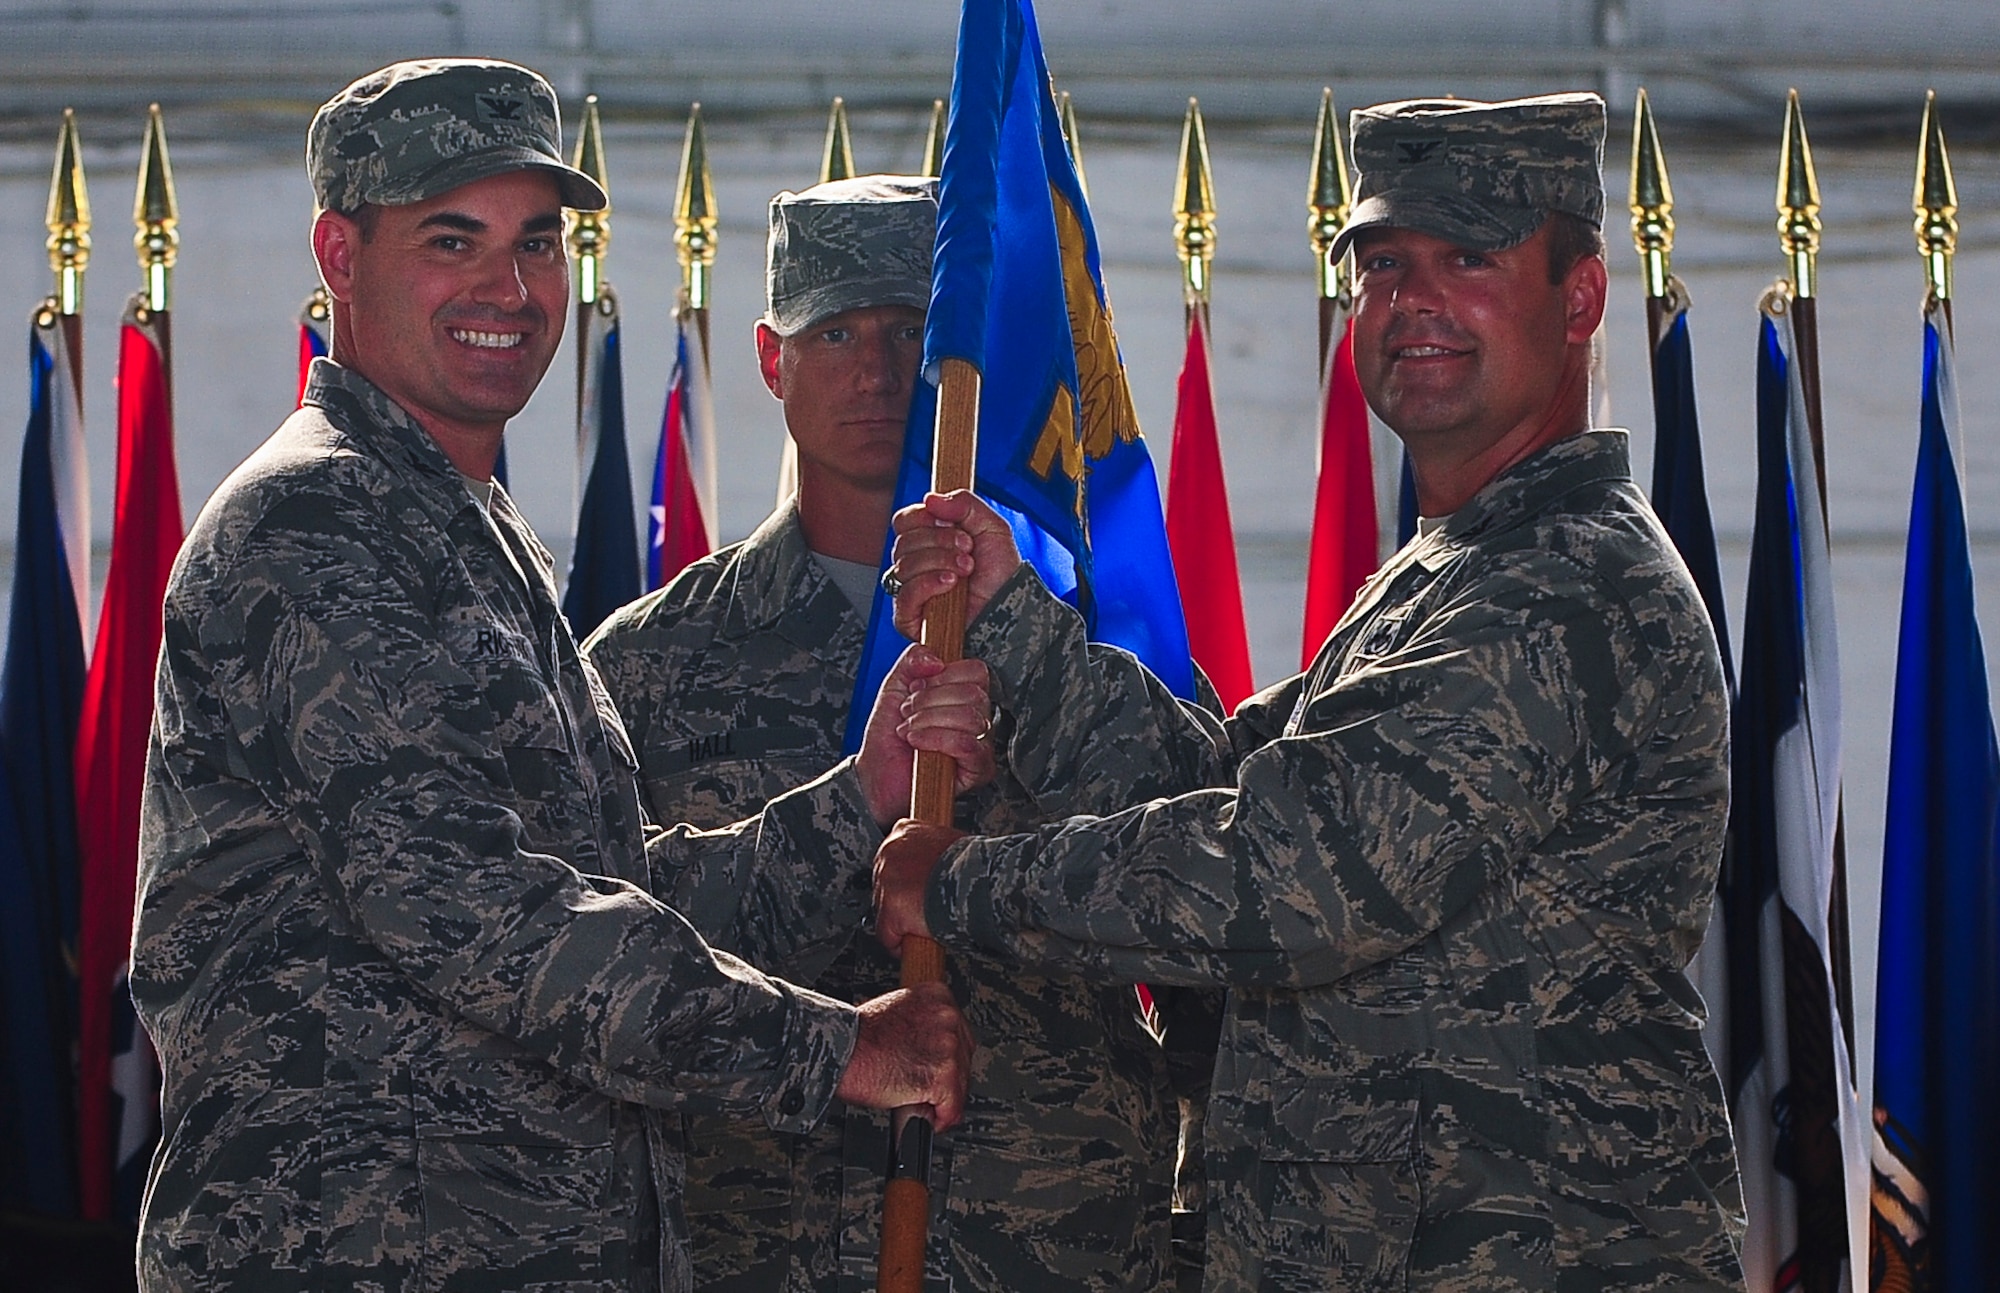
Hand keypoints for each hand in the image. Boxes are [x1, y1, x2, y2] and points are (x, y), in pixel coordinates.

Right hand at [833, 981, 974, 1130]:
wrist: (840, 1049)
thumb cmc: (857, 1035)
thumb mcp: (897, 1012)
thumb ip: (921, 1025)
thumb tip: (930, 1048)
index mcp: (938, 996)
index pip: (958, 1033)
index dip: (946, 1057)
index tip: (935, 1068)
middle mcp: (948, 1017)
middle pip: (963, 1058)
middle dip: (947, 1078)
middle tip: (926, 1090)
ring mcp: (948, 1046)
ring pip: (960, 1084)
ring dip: (942, 1099)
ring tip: (919, 1102)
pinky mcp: (943, 1076)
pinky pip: (952, 1108)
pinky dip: (941, 1118)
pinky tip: (927, 1118)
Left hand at [856, 647, 996, 825]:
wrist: (874, 777)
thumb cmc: (887, 738)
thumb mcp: (894, 687)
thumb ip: (912, 661)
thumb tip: (935, 658)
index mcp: (962, 695)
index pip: (977, 671)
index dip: (943, 676)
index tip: (916, 689)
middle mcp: (977, 717)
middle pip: (974, 693)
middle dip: (929, 701)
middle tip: (907, 713)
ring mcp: (980, 744)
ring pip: (970, 717)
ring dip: (928, 721)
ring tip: (909, 730)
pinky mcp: (978, 769)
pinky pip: (967, 744)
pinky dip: (936, 739)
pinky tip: (917, 742)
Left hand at [874, 819, 965, 955]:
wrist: (979, 881)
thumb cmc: (974, 865)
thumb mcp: (951, 843)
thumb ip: (931, 851)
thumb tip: (934, 863)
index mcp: (905, 831)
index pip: (893, 856)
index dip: (906, 876)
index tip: (915, 886)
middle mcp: (889, 852)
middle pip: (885, 883)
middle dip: (901, 898)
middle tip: (923, 906)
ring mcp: (886, 882)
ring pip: (885, 910)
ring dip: (903, 920)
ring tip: (927, 921)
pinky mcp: (890, 910)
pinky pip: (888, 935)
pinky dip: (900, 942)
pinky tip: (918, 938)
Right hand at [885, 491, 1022, 639]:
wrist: (1012, 607)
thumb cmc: (1001, 573)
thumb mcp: (991, 527)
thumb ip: (964, 504)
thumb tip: (930, 498)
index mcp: (928, 541)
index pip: (904, 521)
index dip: (923, 517)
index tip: (951, 523)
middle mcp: (916, 564)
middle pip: (903, 542)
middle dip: (939, 541)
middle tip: (967, 548)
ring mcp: (912, 591)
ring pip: (903, 566)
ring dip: (940, 562)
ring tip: (966, 568)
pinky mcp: (910, 617)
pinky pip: (904, 595)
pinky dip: (928, 584)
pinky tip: (950, 584)